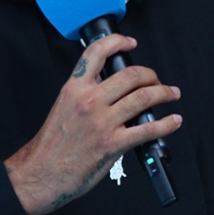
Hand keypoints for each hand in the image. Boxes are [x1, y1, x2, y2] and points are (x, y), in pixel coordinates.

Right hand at [4, 34, 181, 214]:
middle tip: (156, 80)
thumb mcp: (63, 106)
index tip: (130, 42)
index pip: (97, 53)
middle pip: (131, 75)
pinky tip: (172, 121)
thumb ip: (83, 91)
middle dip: (150, 74)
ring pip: (143, 98)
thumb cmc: (51, 145)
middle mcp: (89, 101)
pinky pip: (147, 129)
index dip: (118, 41)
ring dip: (163, 94)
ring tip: (171, 94)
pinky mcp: (112, 144)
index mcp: (74, 89)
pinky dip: (166, 124)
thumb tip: (106, 81)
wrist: (41, 173)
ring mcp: (102, 122)